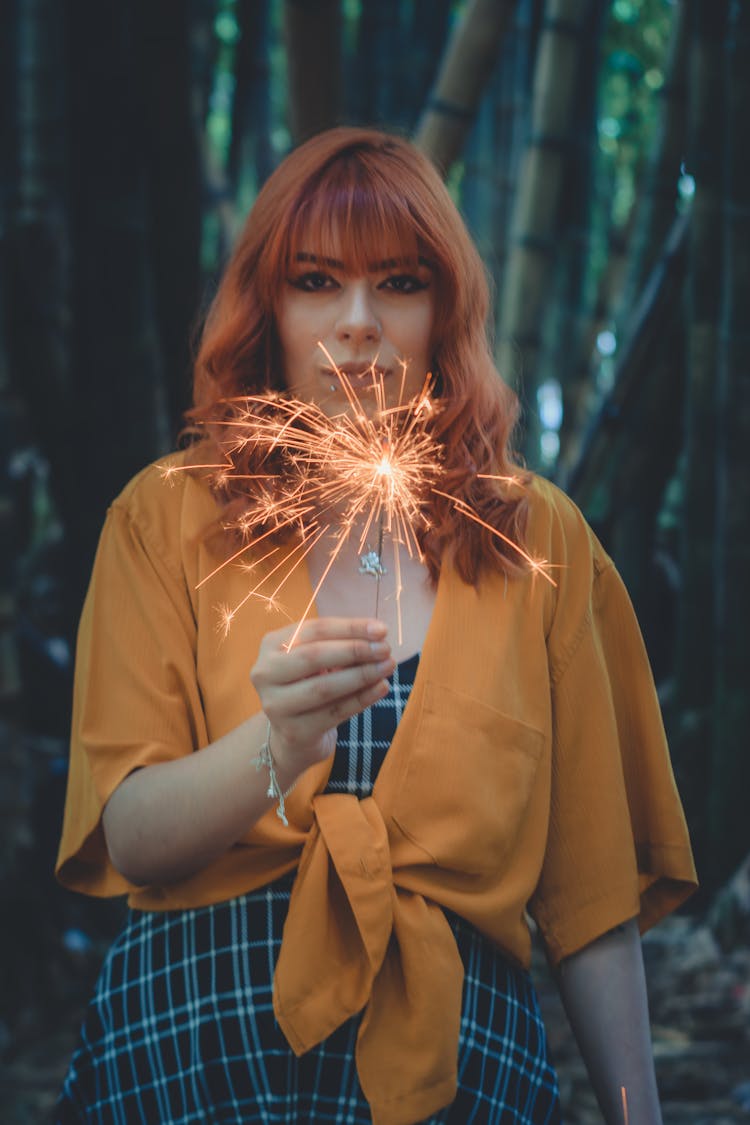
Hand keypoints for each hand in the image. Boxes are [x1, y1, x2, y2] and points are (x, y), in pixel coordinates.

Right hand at [250, 617, 393, 783]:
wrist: (293, 733)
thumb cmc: (310, 683)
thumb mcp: (318, 659)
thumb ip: (341, 645)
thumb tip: (378, 636)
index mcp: (271, 645)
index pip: (314, 629)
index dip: (349, 628)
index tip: (381, 630)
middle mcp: (265, 673)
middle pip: (314, 656)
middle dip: (354, 650)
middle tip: (385, 649)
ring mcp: (276, 705)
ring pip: (323, 687)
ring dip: (361, 675)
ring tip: (388, 666)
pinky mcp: (294, 731)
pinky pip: (334, 713)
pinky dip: (362, 699)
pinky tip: (381, 688)